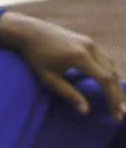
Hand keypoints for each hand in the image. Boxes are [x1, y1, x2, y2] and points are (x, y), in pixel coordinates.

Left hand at [0, 11, 125, 119]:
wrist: (30, 32)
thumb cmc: (36, 57)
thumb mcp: (49, 79)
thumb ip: (68, 94)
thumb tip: (86, 110)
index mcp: (80, 58)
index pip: (104, 81)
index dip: (112, 99)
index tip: (115, 115)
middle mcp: (90, 48)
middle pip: (111, 74)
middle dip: (118, 95)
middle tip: (121, 114)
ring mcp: (90, 43)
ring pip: (110, 65)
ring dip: (116, 84)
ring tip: (118, 102)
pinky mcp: (88, 42)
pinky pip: (104, 59)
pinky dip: (110, 73)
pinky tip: (110, 85)